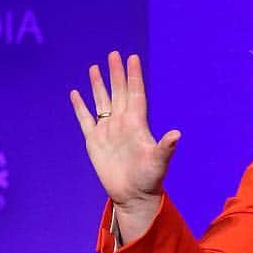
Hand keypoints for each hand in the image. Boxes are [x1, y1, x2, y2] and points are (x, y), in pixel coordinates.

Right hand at [69, 51, 179, 238]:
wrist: (133, 197)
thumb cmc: (149, 180)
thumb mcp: (158, 162)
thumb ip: (165, 147)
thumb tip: (177, 134)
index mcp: (137, 124)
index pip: (135, 94)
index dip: (134, 76)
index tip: (132, 57)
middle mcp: (122, 124)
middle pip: (118, 92)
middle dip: (116, 74)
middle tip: (114, 54)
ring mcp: (108, 132)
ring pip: (102, 102)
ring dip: (98, 85)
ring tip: (95, 67)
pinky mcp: (94, 142)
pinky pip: (85, 119)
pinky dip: (80, 107)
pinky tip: (75, 94)